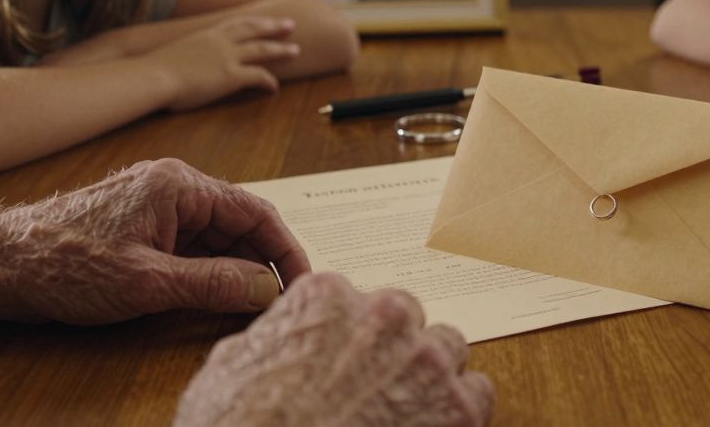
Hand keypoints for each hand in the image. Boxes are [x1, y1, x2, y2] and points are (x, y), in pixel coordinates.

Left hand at [0, 159, 307, 324]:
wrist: (0, 264)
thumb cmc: (62, 263)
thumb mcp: (147, 283)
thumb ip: (213, 284)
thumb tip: (265, 290)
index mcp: (178, 184)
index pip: (256, 211)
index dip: (286, 249)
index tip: (303, 281)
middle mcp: (173, 185)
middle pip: (240, 221)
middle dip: (265, 260)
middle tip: (283, 300)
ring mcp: (157, 203)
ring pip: (218, 234)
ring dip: (238, 267)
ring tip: (253, 304)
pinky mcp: (144, 223)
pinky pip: (193, 243)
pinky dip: (211, 268)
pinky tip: (217, 295)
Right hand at [144, 16, 299, 110]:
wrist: (151, 76)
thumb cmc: (153, 70)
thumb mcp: (173, 55)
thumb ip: (186, 55)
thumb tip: (185, 61)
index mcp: (206, 35)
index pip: (236, 23)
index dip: (254, 21)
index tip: (267, 19)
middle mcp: (220, 42)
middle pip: (254, 30)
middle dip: (274, 27)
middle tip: (291, 25)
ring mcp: (226, 57)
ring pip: (262, 50)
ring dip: (280, 50)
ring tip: (296, 51)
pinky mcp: (230, 76)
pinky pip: (257, 76)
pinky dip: (269, 81)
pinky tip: (274, 88)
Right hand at [175, 273, 493, 426]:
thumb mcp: (231, 366)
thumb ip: (275, 338)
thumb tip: (282, 342)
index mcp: (327, 296)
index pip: (357, 300)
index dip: (350, 336)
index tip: (344, 360)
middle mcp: (383, 316)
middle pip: (407, 319)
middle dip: (393, 349)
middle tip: (372, 387)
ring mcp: (425, 360)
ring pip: (447, 348)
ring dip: (430, 374)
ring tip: (403, 408)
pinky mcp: (457, 408)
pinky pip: (478, 393)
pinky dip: (460, 410)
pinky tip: (431, 426)